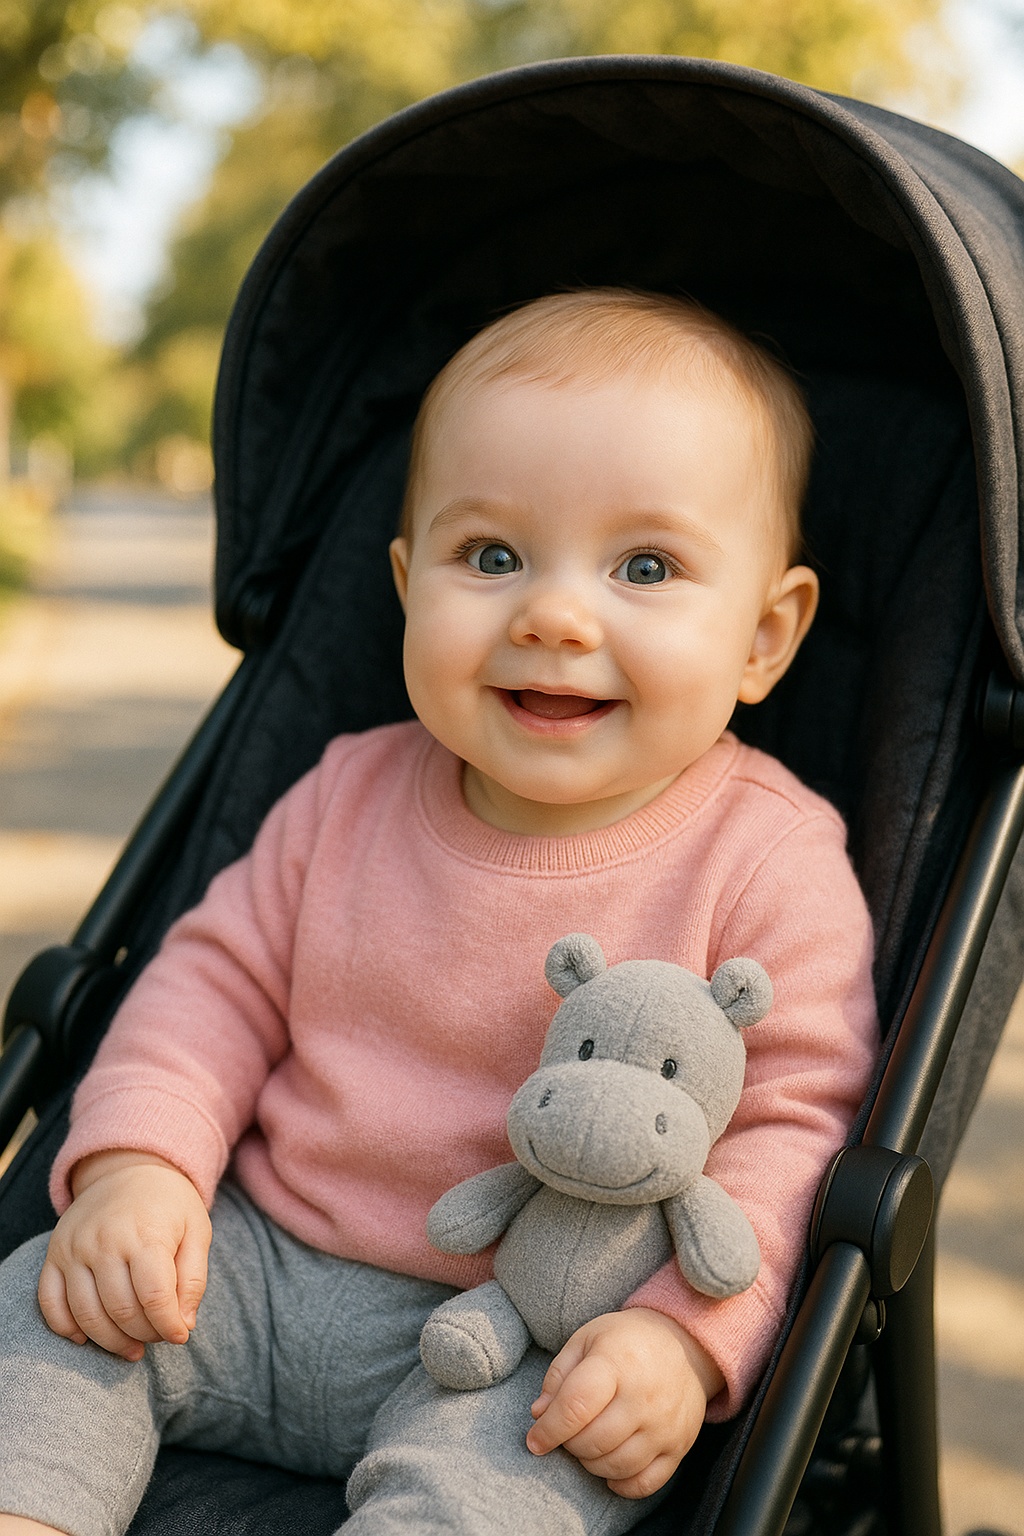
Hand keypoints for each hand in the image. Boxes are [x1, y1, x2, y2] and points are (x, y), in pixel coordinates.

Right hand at [38, 1150, 211, 1361]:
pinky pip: (50, 1303)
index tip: (180, 1335)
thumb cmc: (170, 1205)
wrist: (129, 1169)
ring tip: (132, 1347)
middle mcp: (105, 1241)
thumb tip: (184, 1325)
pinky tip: (89, 1337)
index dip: (169, 1326)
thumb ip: (194, 1279)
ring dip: (110, 1341)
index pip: (155, 1297)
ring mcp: (75, 1248)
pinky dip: (67, 1328)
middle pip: (121, 1311)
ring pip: (86, 1314)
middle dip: (145, 1334)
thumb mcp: (197, 1231)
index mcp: (146, 1234)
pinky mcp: (55, 1254)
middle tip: (158, 1336)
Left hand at [526, 1308, 724, 1498]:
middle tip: (569, 1432)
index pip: (575, 1407)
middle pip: (593, 1442)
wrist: (683, 1343)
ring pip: (616, 1466)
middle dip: (570, 1444)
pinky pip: (645, 1483)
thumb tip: (539, 1414)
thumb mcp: (587, 1340)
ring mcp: (664, 1425)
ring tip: (589, 1443)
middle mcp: (643, 1397)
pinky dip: (621, 1484)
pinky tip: (611, 1465)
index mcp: (616, 1363)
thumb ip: (558, 1375)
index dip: (549, 1429)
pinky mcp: (679, 1446)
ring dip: (592, 1463)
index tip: (534, 1440)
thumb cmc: (626, 1341)